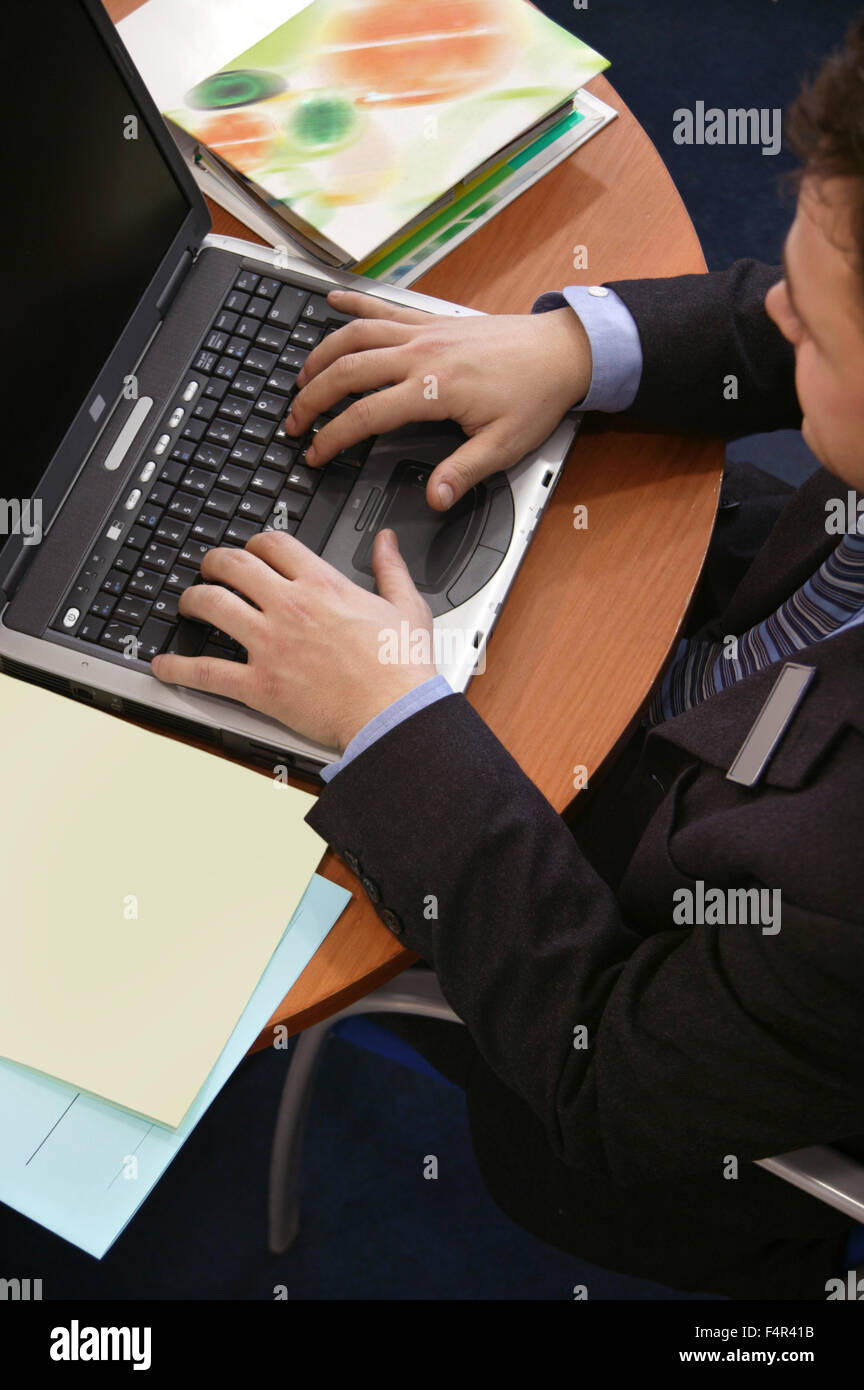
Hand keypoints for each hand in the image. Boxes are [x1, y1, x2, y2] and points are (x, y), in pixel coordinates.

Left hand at [150, 529, 435, 751]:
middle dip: (213, 562)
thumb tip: (386, 541)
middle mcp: (288, 607)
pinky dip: (178, 668)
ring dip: (190, 600)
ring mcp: (269, 645)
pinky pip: (206, 671)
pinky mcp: (259, 685)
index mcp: (323, 585)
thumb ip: (391, 568)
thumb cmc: (403, 668)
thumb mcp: (407, 606)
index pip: (273, 544)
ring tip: (185, 604)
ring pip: (210, 605)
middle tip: (208, 569)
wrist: (394, 715)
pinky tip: (163, 666)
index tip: (252, 552)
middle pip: (233, 566)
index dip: (255, 544)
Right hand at [285, 290, 590, 509]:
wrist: (564, 351)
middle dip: (312, 397)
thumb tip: (433, 499)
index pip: (366, 414)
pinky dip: (353, 301)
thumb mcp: (504, 446)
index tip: (314, 454)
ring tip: (300, 377)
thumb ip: (463, 473)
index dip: (332, 437)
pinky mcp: (432, 319)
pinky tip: (331, 300)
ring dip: (321, 354)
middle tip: (293, 421)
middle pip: (347, 370)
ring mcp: (424, 331)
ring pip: (355, 334)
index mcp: (434, 389)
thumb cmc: (536, 395)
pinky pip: (383, 305)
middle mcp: (422, 353)